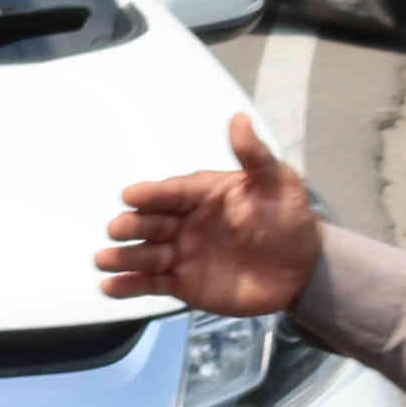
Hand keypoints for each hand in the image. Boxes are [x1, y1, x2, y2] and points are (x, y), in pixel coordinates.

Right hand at [96, 111, 320, 314]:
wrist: (302, 270)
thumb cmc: (290, 220)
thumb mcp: (278, 184)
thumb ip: (255, 156)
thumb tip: (239, 119)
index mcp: (203, 195)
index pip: (173, 193)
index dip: (152, 195)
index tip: (130, 196)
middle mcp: (185, 223)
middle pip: (151, 222)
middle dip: (132, 225)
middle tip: (117, 229)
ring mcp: (181, 254)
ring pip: (146, 254)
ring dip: (123, 257)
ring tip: (103, 260)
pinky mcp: (182, 284)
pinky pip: (152, 284)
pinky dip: (129, 286)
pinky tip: (110, 287)